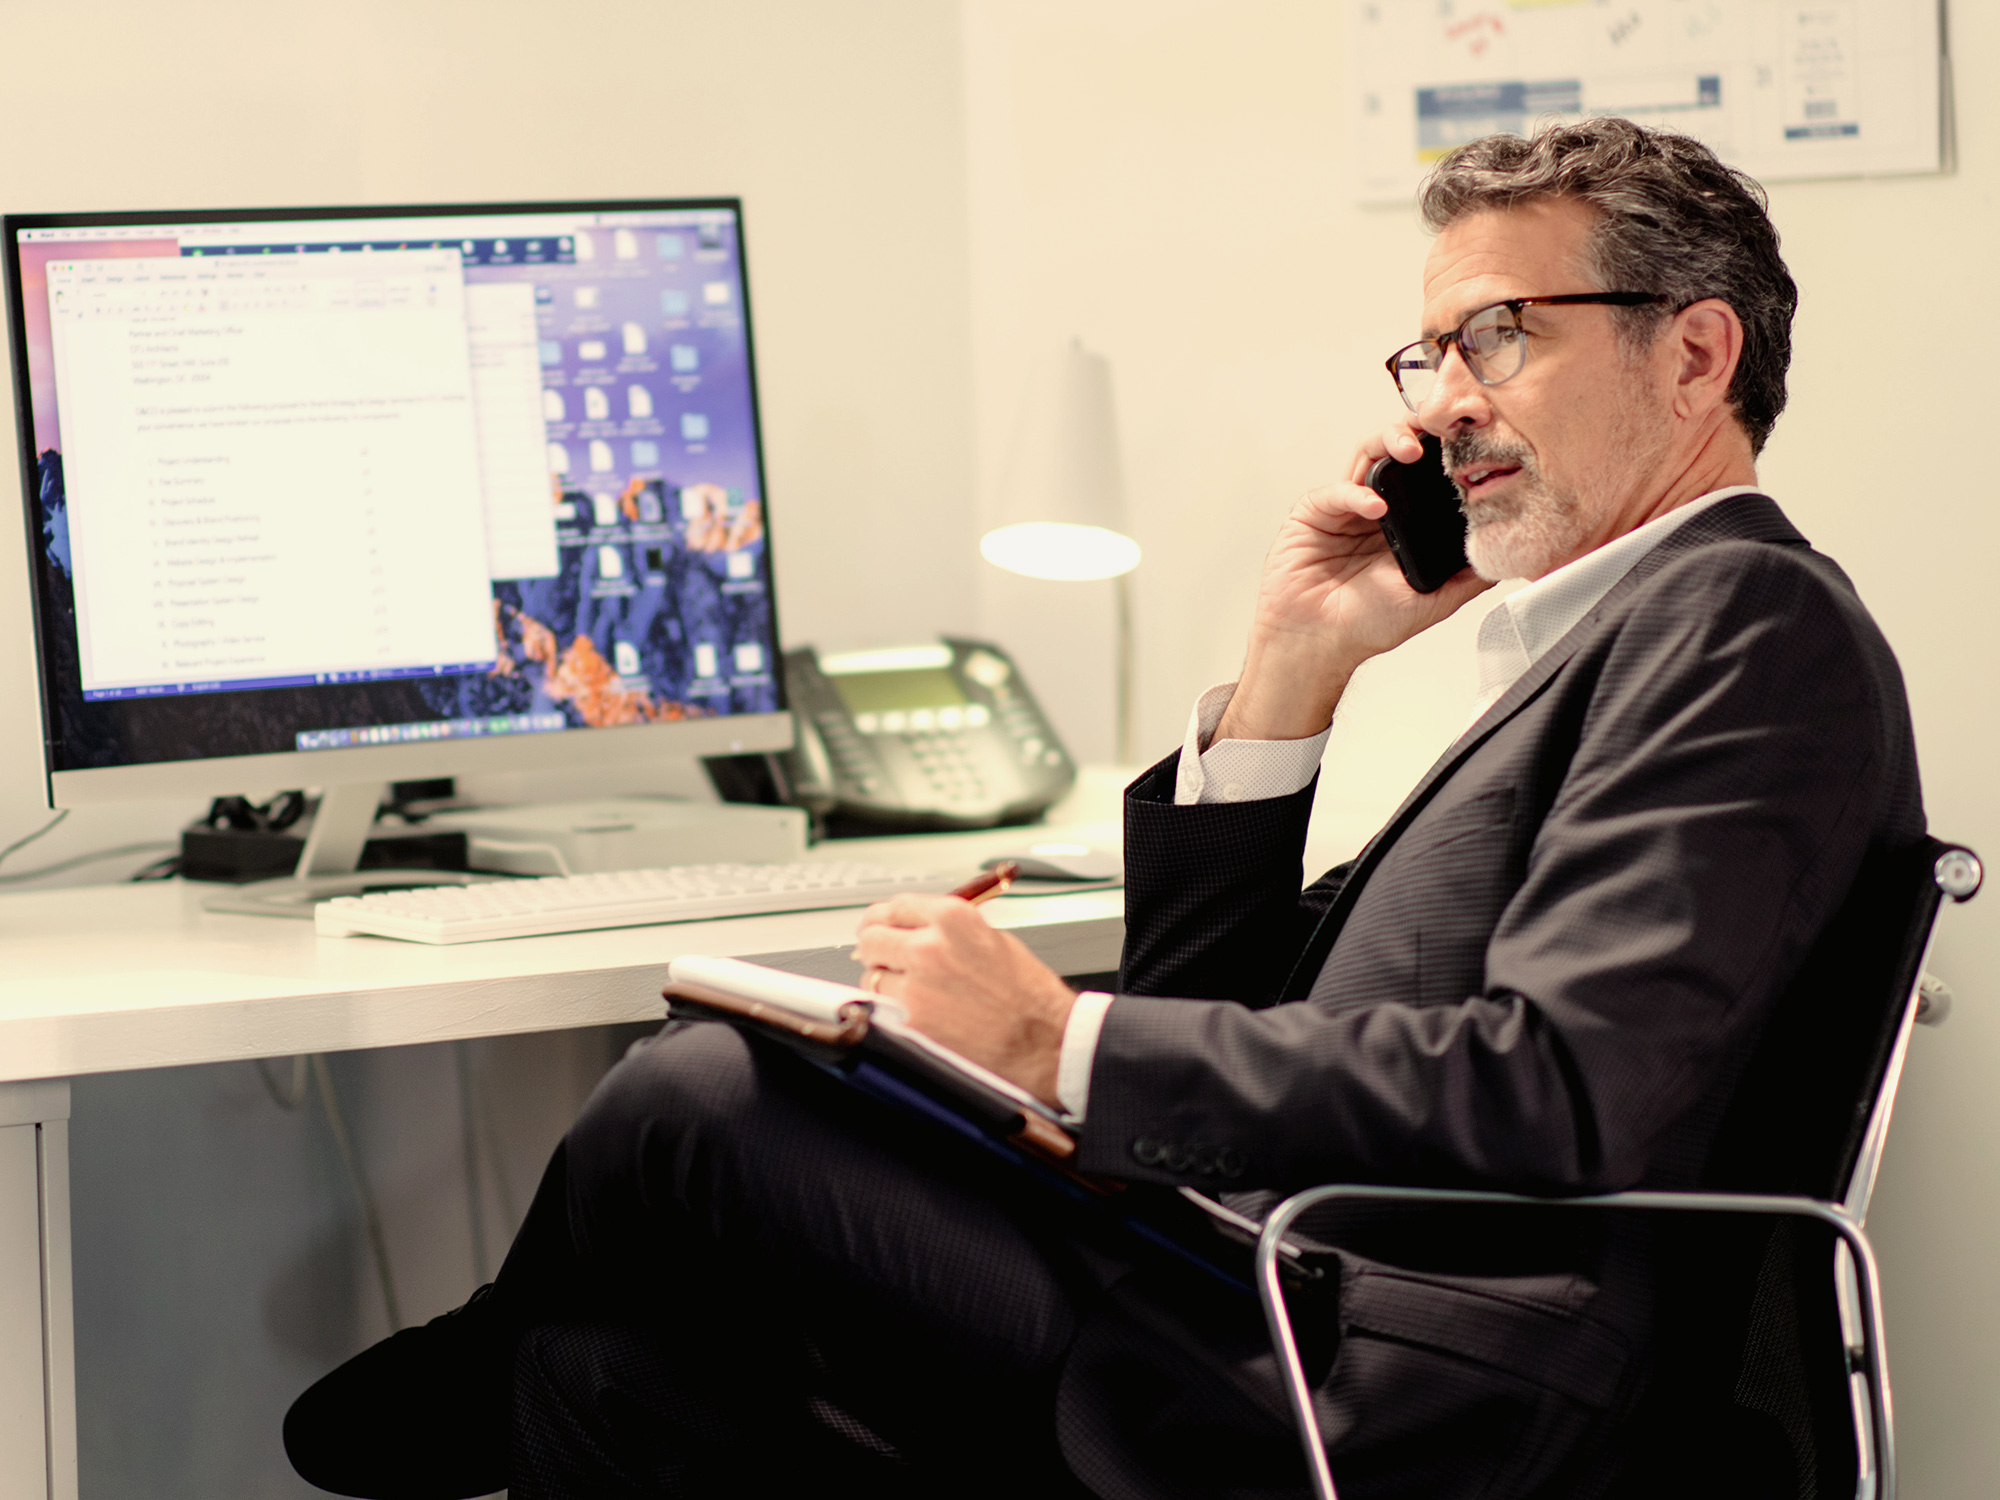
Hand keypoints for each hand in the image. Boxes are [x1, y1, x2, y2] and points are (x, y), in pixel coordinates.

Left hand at [851, 894, 1075, 1108]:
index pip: (895, 906)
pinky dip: (895, 1011)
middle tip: (885, 958)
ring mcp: (916, 988)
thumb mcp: (992, 940)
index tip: (879, 926)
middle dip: (877, 947)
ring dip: (887, 982)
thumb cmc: (1028, 995)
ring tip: (918, 993)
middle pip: (872, 937)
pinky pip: (884, 1009)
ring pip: (872, 976)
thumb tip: (913, 930)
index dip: (884, 918)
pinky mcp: (911, 1023)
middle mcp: (929, 948)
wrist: (1044, 1041)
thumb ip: (948, 930)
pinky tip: (922, 1015)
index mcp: (952, 919)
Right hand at [1216, 419, 1490, 741]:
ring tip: (1410, 451)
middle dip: (1418, 434)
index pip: (1425, 474)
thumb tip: (1504, 557)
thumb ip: (1466, 578)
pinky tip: (1373, 507)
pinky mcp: (1313, 514)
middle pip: (1396, 452)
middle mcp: (1374, 508)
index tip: (1468, 442)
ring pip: (1366, 456)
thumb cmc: (1364, 626)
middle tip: (1438, 433)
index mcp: (1403, 523)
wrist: (1316, 644)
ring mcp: (1343, 508)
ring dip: (1389, 444)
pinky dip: (1355, 493)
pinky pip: (1335, 491)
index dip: (1444, 454)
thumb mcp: (1432, 601)